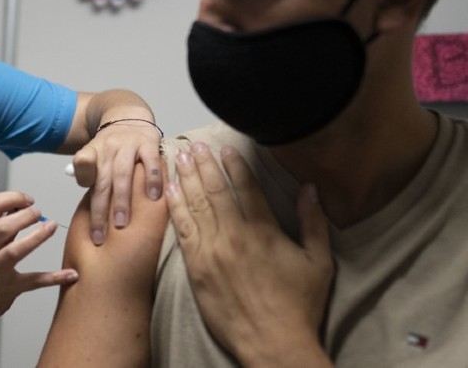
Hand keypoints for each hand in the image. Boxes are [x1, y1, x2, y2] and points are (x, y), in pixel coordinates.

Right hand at [0, 191, 77, 328]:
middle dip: (24, 216)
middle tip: (38, 213)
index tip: (28, 200)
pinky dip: (54, 277)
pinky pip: (34, 281)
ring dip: (36, 238)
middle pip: (2, 227)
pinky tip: (70, 274)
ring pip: (14, 252)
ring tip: (51, 227)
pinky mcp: (9, 289)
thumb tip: (19, 204)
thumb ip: (0, 224)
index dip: (12, 198)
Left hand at [73, 119, 162, 244]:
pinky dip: (152, 179)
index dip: (82, 179)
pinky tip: (153, 198)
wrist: (128, 114)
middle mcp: (108, 147)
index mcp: (92, 151)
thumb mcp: (94, 153)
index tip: (83, 206)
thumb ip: (86, 169)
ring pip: (122, 174)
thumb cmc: (111, 146)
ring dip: (122, 200)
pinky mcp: (148, 142)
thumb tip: (69, 174)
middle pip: (101, 181)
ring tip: (122, 223)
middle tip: (99, 236)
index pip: (82, 163)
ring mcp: (128, 144)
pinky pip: (150, 162)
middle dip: (99, 210)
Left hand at [164, 143, 333, 367]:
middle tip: (195, 145)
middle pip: (214, 191)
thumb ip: (314, 222)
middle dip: (203, 164)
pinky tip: (171, 191)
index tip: (225, 148)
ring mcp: (211, 252)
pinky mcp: (196, 269)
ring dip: (186, 178)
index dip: (233, 165)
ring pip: (194, 206)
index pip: (245, 188)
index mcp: (264, 231)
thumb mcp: (319, 262)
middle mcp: (234, 236)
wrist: (272, 343)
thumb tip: (310, 188)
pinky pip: (182, 231)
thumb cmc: (300, 304)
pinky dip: (176, 208)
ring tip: (179, 158)